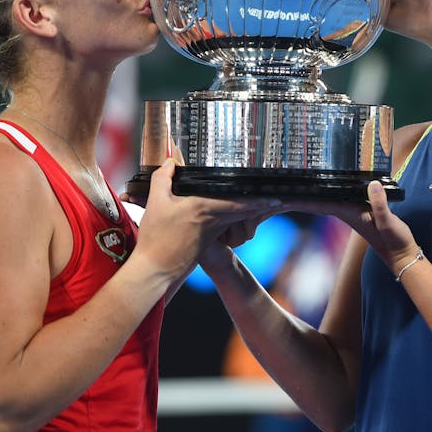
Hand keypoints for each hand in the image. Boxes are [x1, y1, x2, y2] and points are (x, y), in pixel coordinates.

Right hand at [134, 160, 281, 279]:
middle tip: (276, 199)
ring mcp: (212, 234)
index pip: (238, 202)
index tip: (275, 197)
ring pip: (236, 220)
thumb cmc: (155, 237)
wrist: (155, 270)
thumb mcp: (155, 202)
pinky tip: (235, 215)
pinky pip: (227, 227)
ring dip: (249, 213)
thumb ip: (163, 178)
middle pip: (243, 211)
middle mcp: (213, 222)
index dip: (258, 200)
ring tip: (262, 205)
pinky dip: (235, 220)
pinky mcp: (208, 242)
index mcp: (203, 208)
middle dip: (260, 206)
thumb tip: (170, 161)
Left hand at [288, 183, 418, 273]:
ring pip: (318, 201)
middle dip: (292, 197)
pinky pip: (330, 200)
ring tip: (283, 189)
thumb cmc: (395, 241)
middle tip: (269, 190)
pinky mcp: (354, 210)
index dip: (297, 198)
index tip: (277, 194)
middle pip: (311, 202)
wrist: (401, 255)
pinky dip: (318, 195)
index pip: (315, 203)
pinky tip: (314, 191)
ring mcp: (347, 212)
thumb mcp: (389, 223)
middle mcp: (343, 212)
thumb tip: (373, 185)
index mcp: (346, 212)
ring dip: (302, 197)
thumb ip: (380, 205)